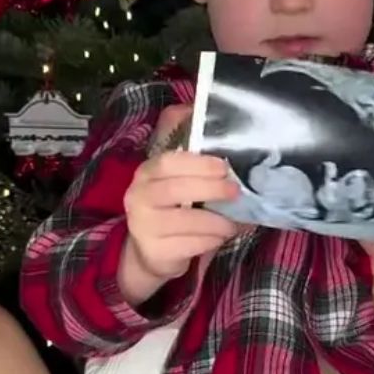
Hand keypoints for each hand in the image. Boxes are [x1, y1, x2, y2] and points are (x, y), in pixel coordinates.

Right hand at [117, 104, 242, 303]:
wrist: (151, 251)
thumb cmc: (173, 209)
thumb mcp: (179, 182)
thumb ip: (194, 159)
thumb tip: (215, 122)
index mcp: (147, 173)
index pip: (167, 162)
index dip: (197, 164)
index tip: (224, 167)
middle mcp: (139, 196)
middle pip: (174, 190)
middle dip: (210, 189)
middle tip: (235, 192)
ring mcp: (142, 225)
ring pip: (183, 220)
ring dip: (214, 221)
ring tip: (232, 222)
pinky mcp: (153, 250)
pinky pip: (187, 244)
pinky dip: (209, 240)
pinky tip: (219, 238)